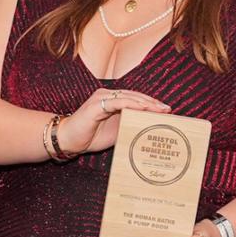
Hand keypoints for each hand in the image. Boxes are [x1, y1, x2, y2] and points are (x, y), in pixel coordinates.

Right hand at [56, 88, 170, 155]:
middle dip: (152, 103)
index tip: (166, 111)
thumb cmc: (89, 136)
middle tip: (167, 109)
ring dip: (145, 103)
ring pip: (128, 97)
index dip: (151, 104)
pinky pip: (117, 102)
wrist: (68, 140)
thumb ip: (129, 126)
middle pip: (135, 96)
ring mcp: (101, 99)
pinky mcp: (96, 105)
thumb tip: (149, 128)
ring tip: (158, 109)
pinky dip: (131, 104)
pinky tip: (142, 108)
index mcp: (111, 101)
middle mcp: (107, 96)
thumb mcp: (115, 132)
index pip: (135, 99)